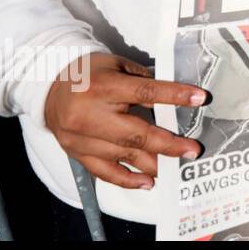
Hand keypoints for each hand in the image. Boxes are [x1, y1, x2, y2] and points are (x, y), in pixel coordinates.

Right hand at [43, 53, 205, 189]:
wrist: (48, 86)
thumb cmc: (91, 73)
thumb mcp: (118, 66)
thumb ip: (143, 83)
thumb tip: (170, 104)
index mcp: (103, 86)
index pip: (145, 92)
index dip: (174, 96)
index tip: (200, 99)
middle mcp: (89, 114)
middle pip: (134, 134)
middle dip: (168, 144)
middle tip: (192, 150)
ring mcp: (80, 137)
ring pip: (121, 155)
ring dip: (151, 164)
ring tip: (174, 167)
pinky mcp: (75, 152)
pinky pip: (102, 171)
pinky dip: (126, 179)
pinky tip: (147, 182)